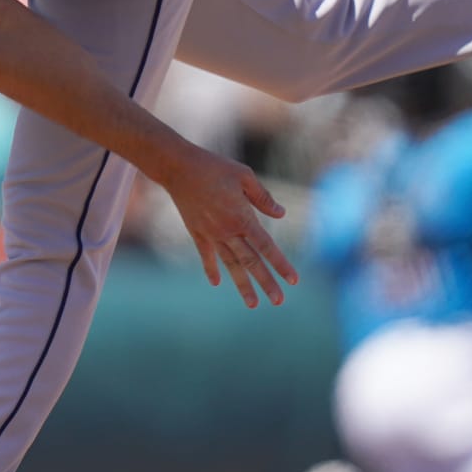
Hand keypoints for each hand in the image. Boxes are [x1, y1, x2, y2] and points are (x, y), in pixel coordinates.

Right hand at [162, 145, 297, 307]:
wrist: (178, 167)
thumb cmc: (214, 167)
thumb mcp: (244, 175)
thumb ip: (263, 197)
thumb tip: (281, 214)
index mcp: (242, 217)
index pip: (266, 246)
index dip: (280, 264)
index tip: (293, 280)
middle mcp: (227, 231)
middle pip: (250, 262)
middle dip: (266, 282)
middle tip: (279, 301)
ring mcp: (210, 234)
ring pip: (230, 264)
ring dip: (242, 285)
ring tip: (253, 304)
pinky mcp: (196, 232)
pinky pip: (206, 255)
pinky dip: (211, 269)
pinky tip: (216, 283)